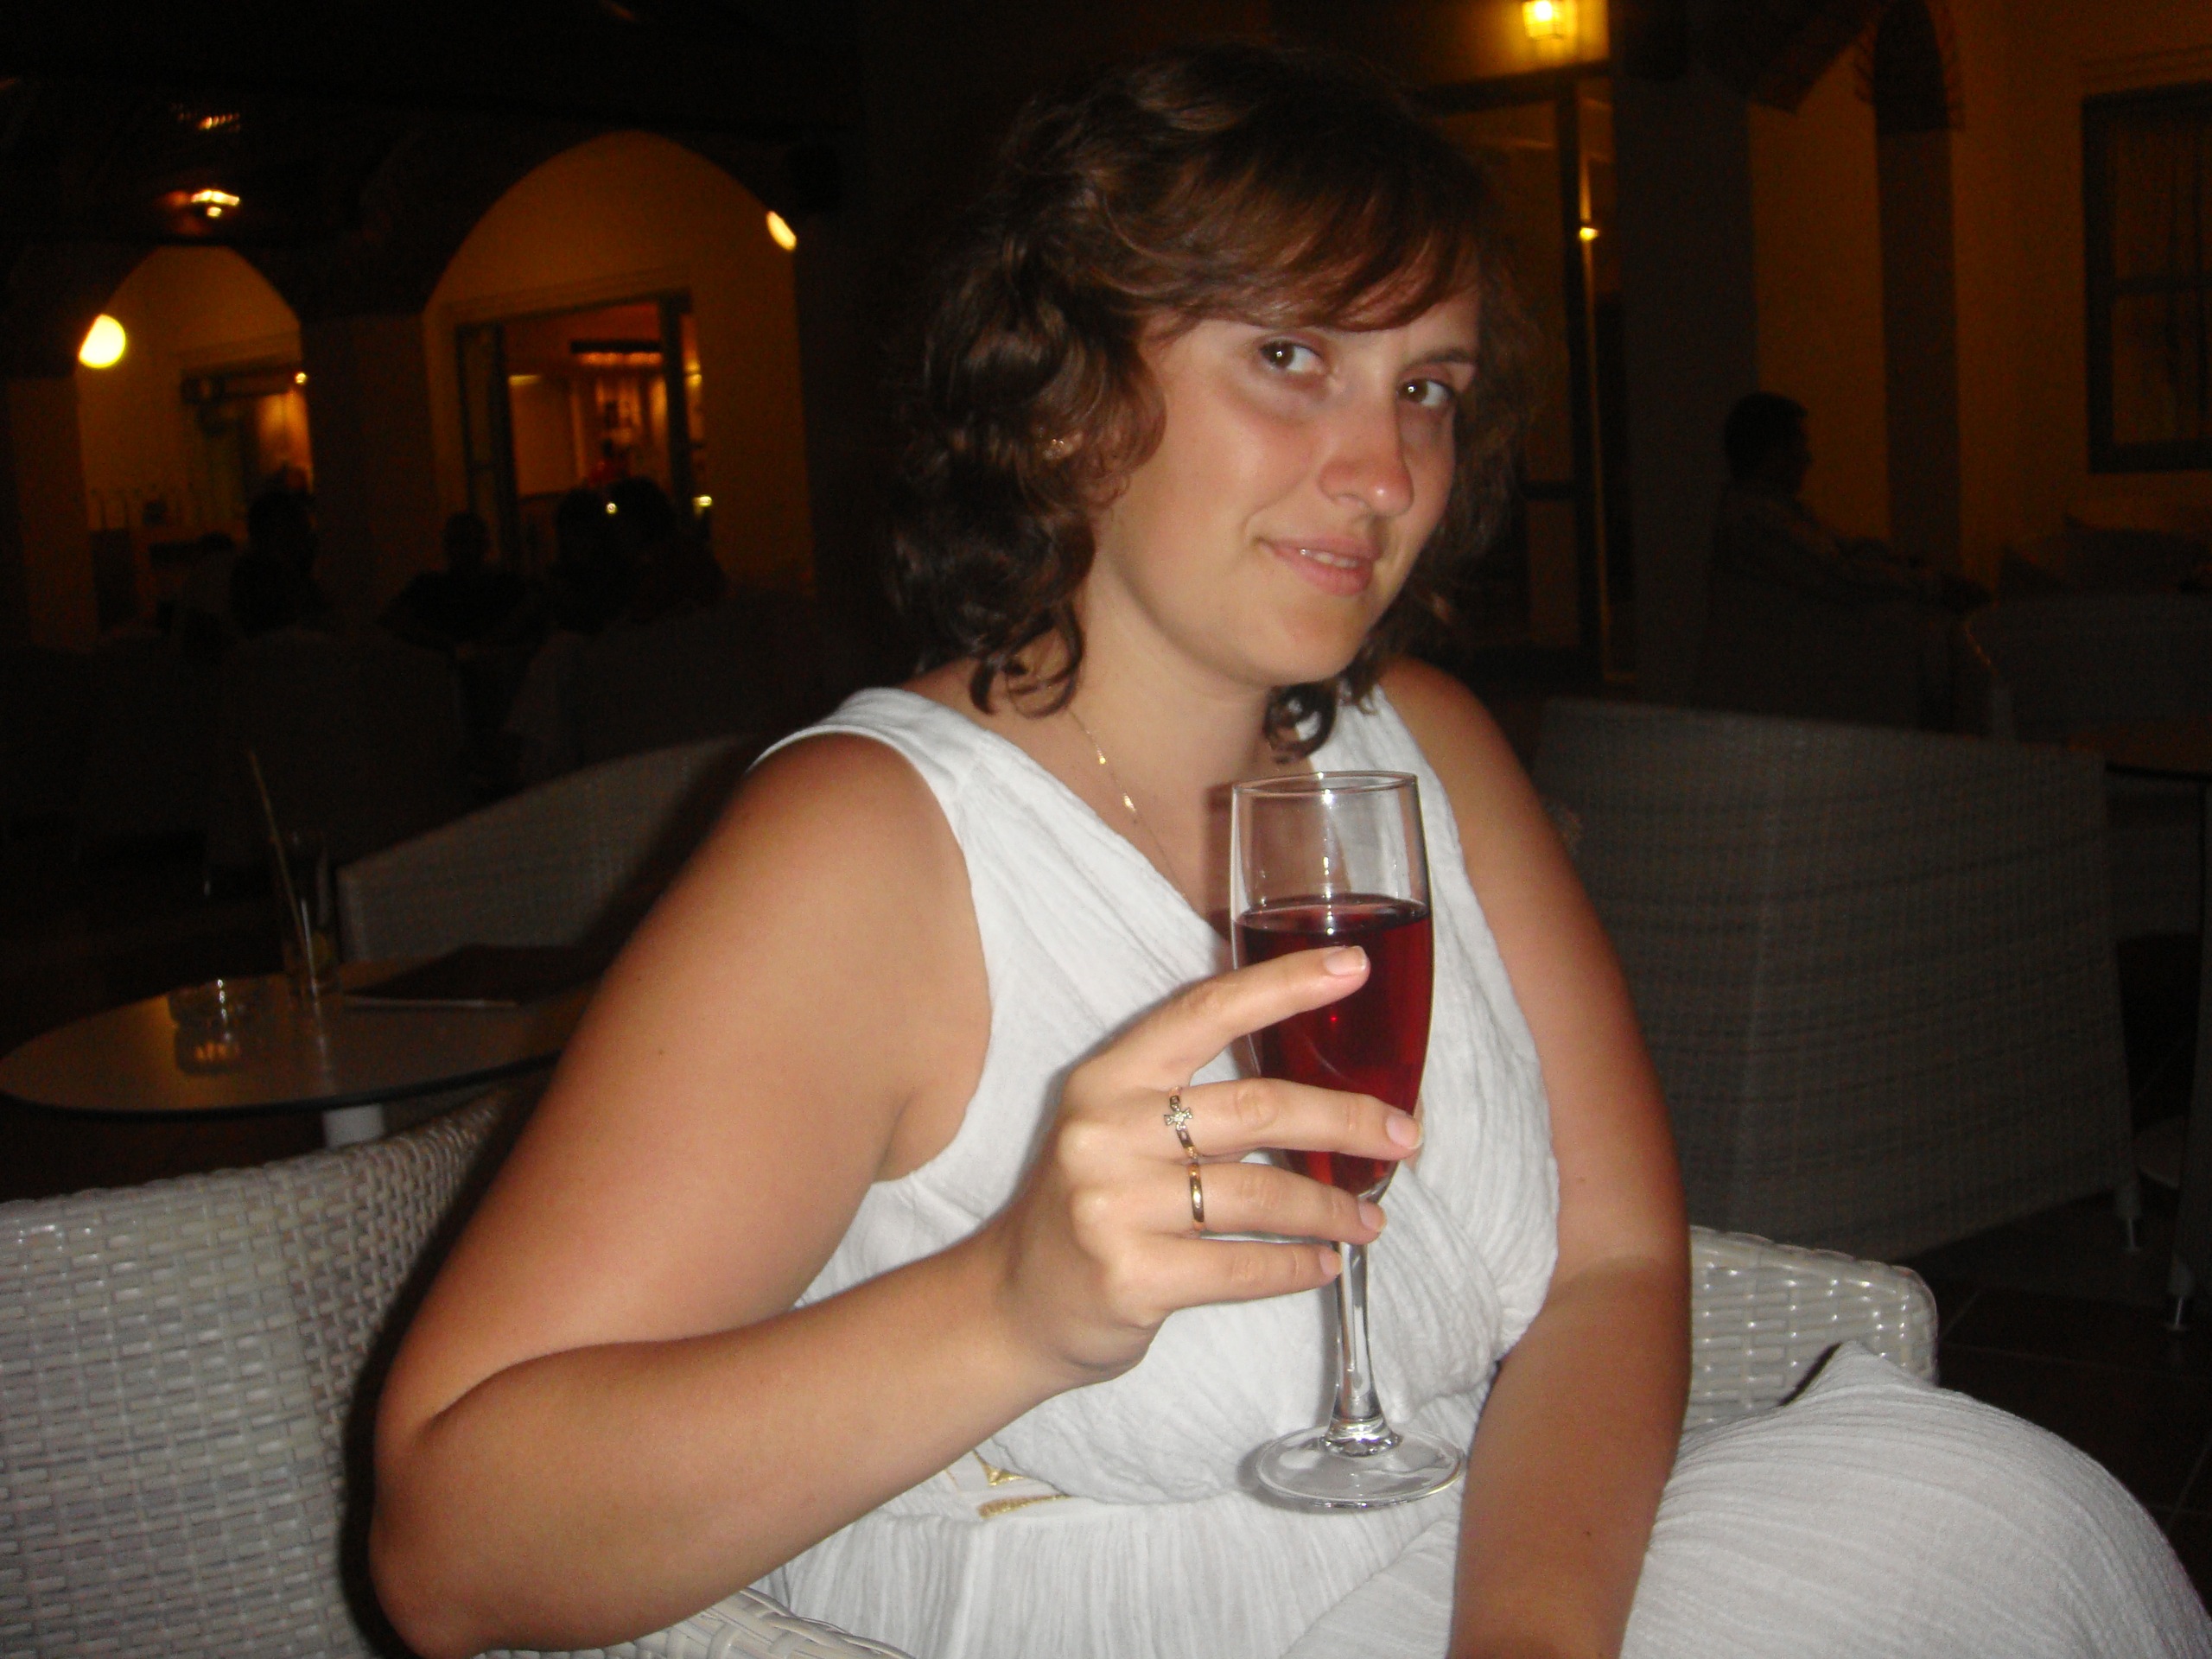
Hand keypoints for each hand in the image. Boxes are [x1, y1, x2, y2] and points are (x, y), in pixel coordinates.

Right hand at [976, 945, 1423, 1385]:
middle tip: (1404, 1135)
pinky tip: (1324, 1263)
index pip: (1205, 1012)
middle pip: (1257, 1107)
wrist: (1015, 1303)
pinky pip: (1243, 1267)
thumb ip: (1192, 1098)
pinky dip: (1297, 1266)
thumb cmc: (1092, 1205)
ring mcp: (1114, 1205)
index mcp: (1109, 1078)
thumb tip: (1323, 1084)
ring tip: (1370, 1219)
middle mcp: (1106, 1131)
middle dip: (1347, 1120)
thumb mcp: (1119, 1128)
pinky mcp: (1132, 1277)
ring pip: (1261, 1194)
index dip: (1283, 986)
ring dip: (1332, 1208)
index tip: (1354, 968)